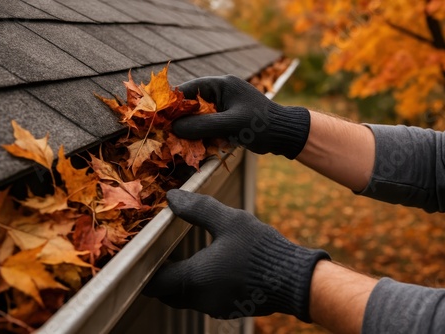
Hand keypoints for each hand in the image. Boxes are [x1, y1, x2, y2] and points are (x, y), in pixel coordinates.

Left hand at [143, 189, 329, 321]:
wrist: (296, 280)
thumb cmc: (261, 250)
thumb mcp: (230, 221)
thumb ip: (198, 208)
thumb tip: (172, 196)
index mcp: (194, 278)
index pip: (153, 282)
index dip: (141, 269)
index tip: (139, 253)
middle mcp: (200, 299)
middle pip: (166, 292)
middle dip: (160, 274)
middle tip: (159, 252)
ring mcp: (215, 308)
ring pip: (184, 297)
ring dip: (180, 280)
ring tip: (182, 256)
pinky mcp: (229, 309)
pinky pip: (203, 299)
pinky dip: (198, 285)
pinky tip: (210, 266)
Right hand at [174, 75, 310, 158]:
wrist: (285, 134)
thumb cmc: (261, 125)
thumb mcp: (229, 125)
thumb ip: (201, 126)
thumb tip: (174, 128)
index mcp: (222, 84)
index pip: (189, 89)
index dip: (173, 102)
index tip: (159, 116)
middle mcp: (222, 92)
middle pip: (192, 104)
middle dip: (180, 118)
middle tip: (166, 132)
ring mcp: (225, 106)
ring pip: (199, 116)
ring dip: (191, 129)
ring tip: (178, 141)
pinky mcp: (229, 119)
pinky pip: (209, 125)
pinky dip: (202, 135)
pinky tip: (196, 146)